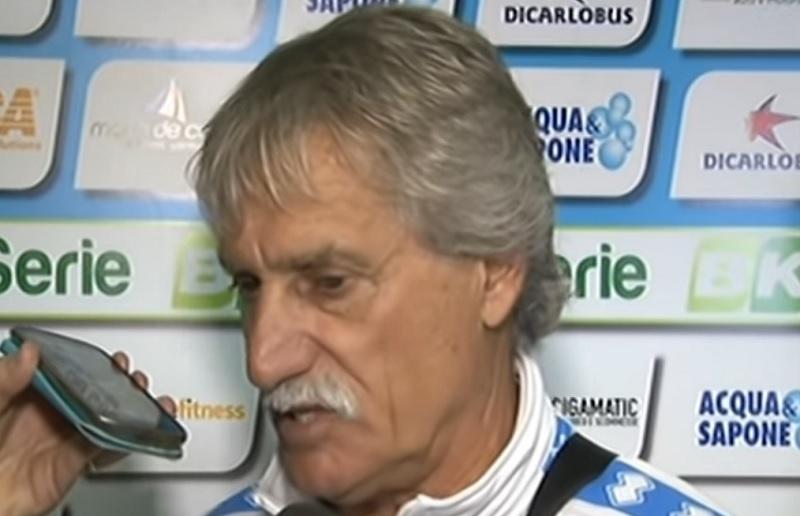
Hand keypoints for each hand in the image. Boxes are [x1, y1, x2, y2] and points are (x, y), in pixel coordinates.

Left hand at [0, 341, 174, 515]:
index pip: (62, 372)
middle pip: (90, 395)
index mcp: (25, 397)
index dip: (85, 362)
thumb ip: (4, 380)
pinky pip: (103, 450)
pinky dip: (124, 440)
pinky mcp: (71, 466)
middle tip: (128, 373)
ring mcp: (61, 441)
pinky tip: (136, 430)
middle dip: (116, 383)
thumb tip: (29, 352)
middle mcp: (47, 417)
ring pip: (104, 421)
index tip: (103, 355)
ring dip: (131, 411)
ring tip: (150, 401)